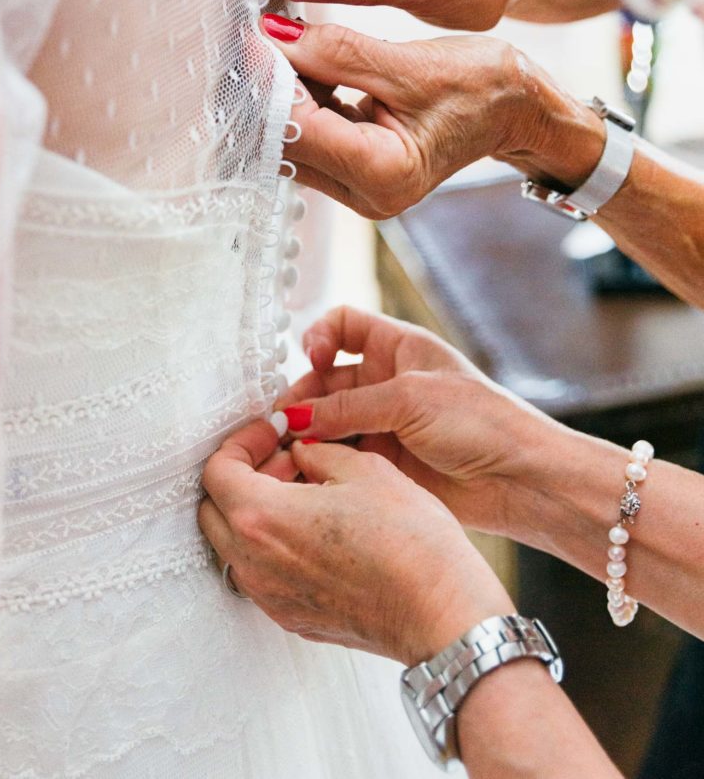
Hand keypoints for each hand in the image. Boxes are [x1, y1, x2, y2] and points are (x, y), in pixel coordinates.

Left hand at [198, 420, 512, 665]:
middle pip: (214, 508)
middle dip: (244, 474)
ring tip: (307, 489)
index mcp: (262, 518)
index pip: (217, 470)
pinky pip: (262, 572)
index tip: (274, 431)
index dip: (243, 441)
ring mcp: (271, 597)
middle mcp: (254, 564)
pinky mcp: (292, 617)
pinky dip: (274, 543)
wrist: (443, 614)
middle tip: (287, 456)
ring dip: (258, 510)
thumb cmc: (410, 542)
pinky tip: (318, 527)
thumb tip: (303, 449)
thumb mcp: (364, 469)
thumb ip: (319, 451)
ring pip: (235, 543)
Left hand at [262, 14, 604, 218]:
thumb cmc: (481, 86)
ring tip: (274, 40)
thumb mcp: (410, 63)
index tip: (252, 31)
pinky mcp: (354, 175)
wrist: (516, 110)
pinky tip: (297, 61)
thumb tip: (271, 36)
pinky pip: (311, 136)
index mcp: (385, 174)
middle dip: (268, 86)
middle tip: (253, 30)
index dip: (270, 79)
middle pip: (289, 140)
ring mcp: (358, 190)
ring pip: (293, 139)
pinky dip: (300, 98)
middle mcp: (366, 195)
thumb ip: (336, 52)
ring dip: (280, 91)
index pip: (301, 127)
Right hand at [275, 306, 561, 533]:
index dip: (320, 336)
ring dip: (306, 433)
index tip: (311, 358)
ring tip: (288, 450)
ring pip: (327, 422)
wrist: (520, 480)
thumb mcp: (410, 399)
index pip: (343, 325)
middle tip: (285, 421)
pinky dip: (319, 462)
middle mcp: (386, 382)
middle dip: (303, 396)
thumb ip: (349, 406)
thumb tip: (297, 417)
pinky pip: (339, 457)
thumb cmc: (484, 422)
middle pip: (325, 379)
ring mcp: (383, 424)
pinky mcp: (382, 464)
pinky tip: (306, 471)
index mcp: (399, 348)